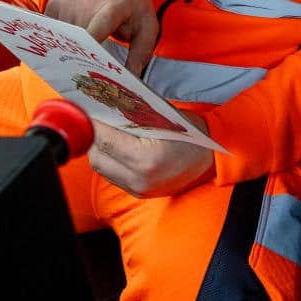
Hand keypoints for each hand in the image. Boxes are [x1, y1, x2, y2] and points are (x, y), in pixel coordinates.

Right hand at [44, 0, 159, 74]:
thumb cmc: (132, 4)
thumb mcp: (147, 26)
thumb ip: (141, 53)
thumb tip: (130, 79)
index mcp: (113, 7)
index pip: (97, 29)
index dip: (88, 47)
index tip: (82, 65)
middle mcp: (87, 1)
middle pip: (75, 39)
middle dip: (78, 58)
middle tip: (84, 75)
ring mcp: (68, 0)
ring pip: (61, 37)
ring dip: (68, 49)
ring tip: (80, 56)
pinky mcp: (55, 3)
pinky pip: (51, 31)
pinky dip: (58, 40)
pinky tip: (70, 41)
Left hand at [87, 121, 215, 198]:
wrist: (213, 159)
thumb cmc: (191, 134)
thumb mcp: (163, 118)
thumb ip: (131, 116)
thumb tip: (103, 108)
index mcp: (146, 158)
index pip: (104, 140)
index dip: (93, 123)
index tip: (87, 109)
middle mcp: (139, 178)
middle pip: (98, 156)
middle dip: (93, 136)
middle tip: (96, 118)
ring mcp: (138, 188)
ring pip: (102, 167)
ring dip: (100, 149)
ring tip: (105, 131)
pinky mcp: (139, 193)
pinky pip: (113, 175)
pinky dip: (110, 159)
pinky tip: (117, 146)